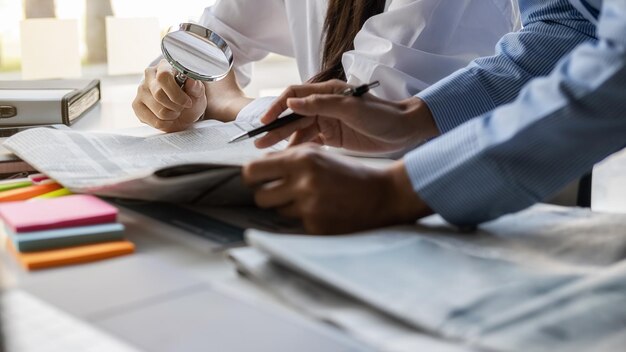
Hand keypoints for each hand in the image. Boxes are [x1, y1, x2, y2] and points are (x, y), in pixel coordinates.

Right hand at [133, 60, 253, 131]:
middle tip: (182, 108)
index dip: (176, 93)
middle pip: (159, 95)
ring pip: (158, 110)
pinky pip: (153, 121)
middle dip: (176, 106)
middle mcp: (149, 76)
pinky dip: (165, 123)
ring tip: (175, 112)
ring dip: (172, 115)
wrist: (183, 110)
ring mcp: (141, 90)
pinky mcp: (137, 105)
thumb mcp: (198, 92)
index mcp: (164, 67)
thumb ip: (196, 87)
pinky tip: (167, 118)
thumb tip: (192, 81)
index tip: (188, 102)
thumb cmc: (190, 97)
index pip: (163, 76)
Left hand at [242, 144, 431, 234]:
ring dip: (289, 208)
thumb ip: (287, 158)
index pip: (252, 171)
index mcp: (301, 159)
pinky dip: (306, 219)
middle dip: (268, 196)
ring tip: (311, 200)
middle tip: (283, 193)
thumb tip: (256, 166)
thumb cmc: (348, 173)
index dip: (251, 178)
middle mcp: (303, 182)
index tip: (257, 180)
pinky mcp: (317, 227)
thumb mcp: (319, 155)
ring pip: (278, 212)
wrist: (383, 194)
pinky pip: (297, 224)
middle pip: (260, 197)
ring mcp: (310, 207)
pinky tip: (324, 212)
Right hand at [254, 80, 439, 152]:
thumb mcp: (352, 108)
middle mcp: (324, 106)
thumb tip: (291, 102)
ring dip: (284, 140)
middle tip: (259, 142)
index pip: (295, 95)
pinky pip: (310, 142)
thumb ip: (321, 104)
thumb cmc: (381, 115)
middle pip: (293, 115)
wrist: (404, 131)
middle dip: (276, 128)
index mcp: (327, 93)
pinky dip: (299, 149)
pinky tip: (289, 158)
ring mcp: (328, 122)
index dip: (277, 106)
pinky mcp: (333, 137)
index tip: (265, 121)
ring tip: (269, 153)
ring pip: (300, 130)